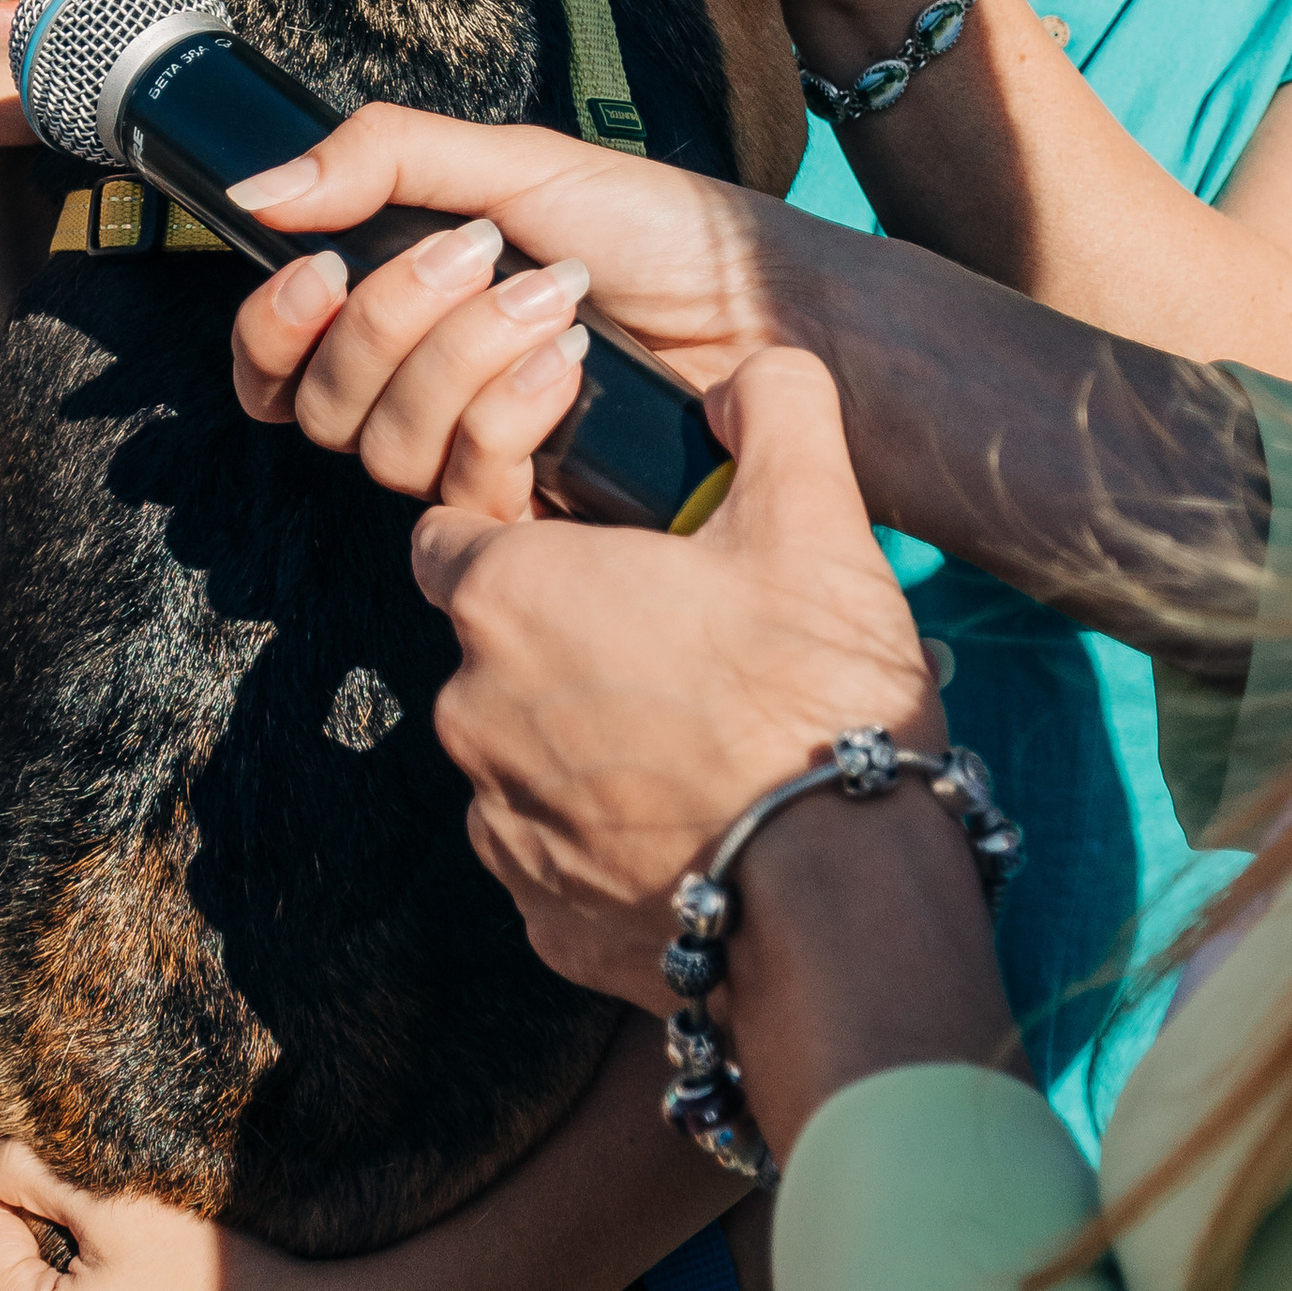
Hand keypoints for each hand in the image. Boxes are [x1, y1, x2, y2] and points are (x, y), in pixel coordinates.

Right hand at [228, 109, 804, 518]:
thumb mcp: (516, 162)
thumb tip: (257, 186)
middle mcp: (422, 394)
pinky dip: (515, 412)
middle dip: (394, 320)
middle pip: (326, 406)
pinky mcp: (533, 510)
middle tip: (481, 254)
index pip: (277, 363)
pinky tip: (575, 363)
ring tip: (556, 299)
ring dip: (468, 357)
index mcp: (401, 316)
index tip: (319, 272)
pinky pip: (470, 491)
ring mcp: (474, 458)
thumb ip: (383, 159)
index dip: (272, 332)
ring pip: (391, 451)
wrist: (763, 302)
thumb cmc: (655, 231)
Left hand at [417, 350, 1013, 1156]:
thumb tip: (742, 377)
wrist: (839, 902)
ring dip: (588, 740)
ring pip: (523, 751)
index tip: (602, 549)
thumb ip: (774, 407)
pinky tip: (698, 824)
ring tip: (704, 742)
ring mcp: (498, 821)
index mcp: (510, 595)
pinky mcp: (538, 913)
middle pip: (496, 647)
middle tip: (685, 647)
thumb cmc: (812, 697)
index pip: (453, 533)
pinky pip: (557, 851)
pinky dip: (609, 835)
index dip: (521, 531)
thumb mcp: (815, 516)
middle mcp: (471, 708)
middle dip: (571, 641)